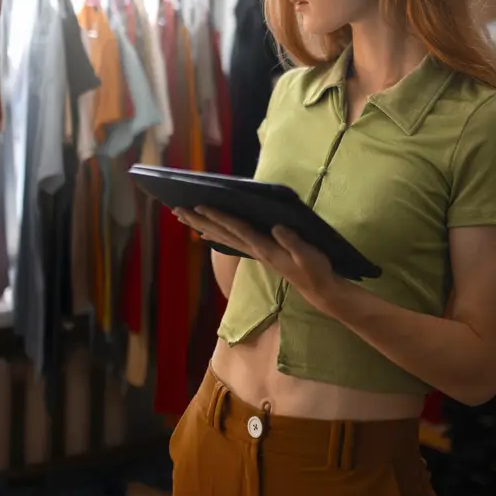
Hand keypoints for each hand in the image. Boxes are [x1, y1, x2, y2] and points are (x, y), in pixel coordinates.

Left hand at [173, 206, 343, 311]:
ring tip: (184, 217)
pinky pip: (230, 242)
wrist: (318, 289)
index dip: (219, 217)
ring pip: (222, 237)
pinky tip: (205, 234)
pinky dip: (215, 235)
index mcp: (264, 247)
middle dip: (200, 221)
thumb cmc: (315, 269)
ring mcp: (255, 252)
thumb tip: (276, 226)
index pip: (237, 229)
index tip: (200, 206)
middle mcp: (254, 250)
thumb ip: (292, 241)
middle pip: (221, 233)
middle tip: (177, 210)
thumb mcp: (308, 255)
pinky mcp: (259, 253)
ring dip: (202, 226)